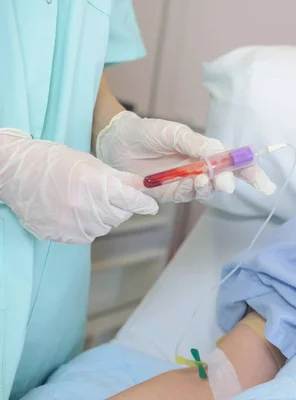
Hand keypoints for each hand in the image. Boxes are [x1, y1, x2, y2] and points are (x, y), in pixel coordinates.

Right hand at [0, 129, 158, 243]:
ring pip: (105, 227)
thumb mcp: (90, 164)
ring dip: (103, 217)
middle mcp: (86, 209)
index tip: (151, 207)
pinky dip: (87, 225)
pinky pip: (87, 235)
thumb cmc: (53, 162)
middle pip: (120, 216)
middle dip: (121, 207)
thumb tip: (144, 187)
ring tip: (85, 200)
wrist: (14, 172)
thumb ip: (119, 178)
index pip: (132, 201)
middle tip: (109, 196)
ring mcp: (73, 225)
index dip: (144, 204)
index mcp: (96, 186)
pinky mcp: (61, 236)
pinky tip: (74, 211)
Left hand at [95, 111, 275, 202]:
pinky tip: (193, 182)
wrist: (116, 142)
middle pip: (228, 179)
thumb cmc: (146, 132)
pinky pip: (189, 195)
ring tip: (206, 180)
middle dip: (235, 183)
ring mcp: (188, 182)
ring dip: (210, 187)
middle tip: (228, 185)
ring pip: (209, 190)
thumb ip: (196, 143)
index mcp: (206, 151)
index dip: (251, 171)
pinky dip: (194, 190)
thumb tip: (220, 152)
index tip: (264, 183)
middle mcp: (201, 168)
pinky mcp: (172, 193)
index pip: (234, 162)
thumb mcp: (173, 132)